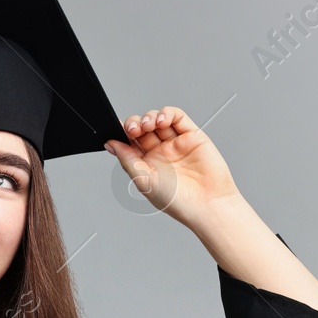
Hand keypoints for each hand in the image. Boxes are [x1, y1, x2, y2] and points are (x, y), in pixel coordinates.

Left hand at [106, 106, 242, 225]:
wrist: (208, 204)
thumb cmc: (178, 200)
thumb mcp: (144, 180)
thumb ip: (126, 159)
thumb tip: (110, 143)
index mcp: (146, 166)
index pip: (130, 143)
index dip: (122, 133)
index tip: (115, 129)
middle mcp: (160, 154)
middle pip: (142, 129)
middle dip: (135, 124)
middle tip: (134, 129)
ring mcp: (176, 144)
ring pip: (158, 120)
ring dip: (149, 117)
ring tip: (148, 125)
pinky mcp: (192, 135)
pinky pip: (177, 117)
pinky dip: (167, 113)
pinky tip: (161, 120)